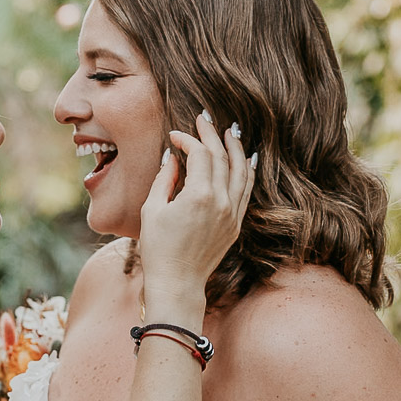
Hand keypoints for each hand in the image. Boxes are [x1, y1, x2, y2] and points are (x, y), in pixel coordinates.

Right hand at [138, 112, 254, 316]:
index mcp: (199, 196)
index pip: (200, 154)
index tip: (174, 137)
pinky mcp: (235, 224)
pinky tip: (247, 159)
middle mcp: (222, 201)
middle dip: (212, 135)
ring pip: (241, 171)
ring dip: (236, 148)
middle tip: (205, 118)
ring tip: (230, 131)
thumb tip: (172, 158)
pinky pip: (246, 190)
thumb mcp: (153, 209)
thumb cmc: (158, 248)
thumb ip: (164, 179)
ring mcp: (232, 213)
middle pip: (222, 157)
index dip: (187, 140)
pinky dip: (247, 172)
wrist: (178, 283)